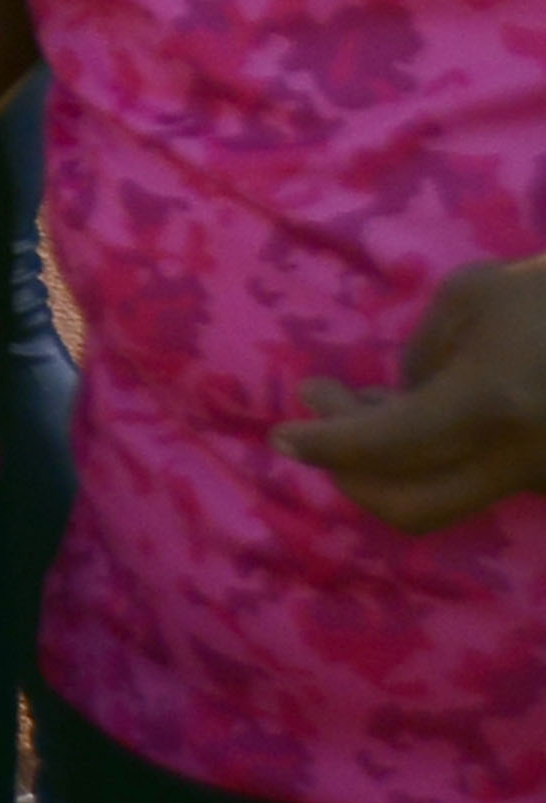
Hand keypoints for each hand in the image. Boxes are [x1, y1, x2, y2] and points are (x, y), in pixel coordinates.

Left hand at [279, 256, 545, 532]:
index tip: (283, 433)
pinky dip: (435, 455)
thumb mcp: (476, 296)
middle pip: (411, 507)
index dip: (326, 445)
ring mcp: (544, 478)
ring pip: (444, 495)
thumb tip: (397, 400)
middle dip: (351, 473)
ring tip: (366, 398)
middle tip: (320, 414)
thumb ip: (422, 353)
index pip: (386, 449)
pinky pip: (477, 479)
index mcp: (492, 407)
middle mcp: (520, 460)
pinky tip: (420, 407)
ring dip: (390, 460)